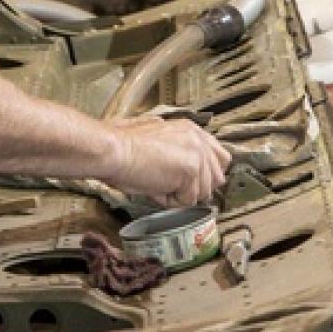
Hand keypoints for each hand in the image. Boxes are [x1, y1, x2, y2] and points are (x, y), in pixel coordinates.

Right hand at [103, 116, 230, 206]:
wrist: (114, 151)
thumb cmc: (122, 147)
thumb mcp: (155, 141)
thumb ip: (176, 150)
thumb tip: (181, 169)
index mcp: (191, 130)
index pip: (219, 157)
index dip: (205, 175)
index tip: (190, 181)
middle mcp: (198, 140)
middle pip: (217, 178)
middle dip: (195, 188)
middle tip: (171, 185)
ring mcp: (197, 155)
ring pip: (203, 192)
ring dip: (181, 195)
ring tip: (158, 183)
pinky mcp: (191, 171)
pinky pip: (188, 201)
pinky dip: (170, 201)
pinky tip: (155, 188)